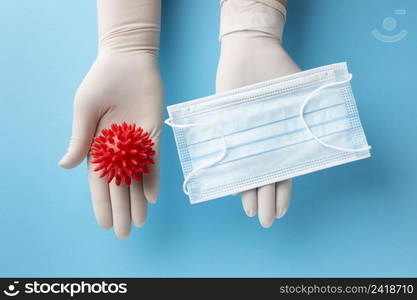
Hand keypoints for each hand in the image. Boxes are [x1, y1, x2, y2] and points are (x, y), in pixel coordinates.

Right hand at [59, 0, 161, 238]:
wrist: (129, 61)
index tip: (103, 223)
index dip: (101, 202)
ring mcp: (137, 144)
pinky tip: (152, 198)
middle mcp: (118, 149)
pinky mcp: (153, 135)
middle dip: (121, 209)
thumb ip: (79, 139)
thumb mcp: (85, 110)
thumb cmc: (102, 82)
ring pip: (138, 179)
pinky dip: (153, 179)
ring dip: (138, 201)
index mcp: (97, 146)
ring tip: (139, 222)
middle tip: (123, 233)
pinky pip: (154, 162)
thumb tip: (65, 166)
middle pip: (119, 186)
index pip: (99, 182)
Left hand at [216, 31, 299, 227]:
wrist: (251, 52)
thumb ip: (308, 119)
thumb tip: (326, 142)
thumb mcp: (300, 95)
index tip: (279, 212)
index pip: (282, 172)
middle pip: (265, 176)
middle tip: (264, 221)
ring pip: (247, 170)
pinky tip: (232, 185)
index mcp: (280, 140)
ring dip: (249, 191)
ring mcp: (243, 138)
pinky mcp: (225, 128)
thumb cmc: (279, 72)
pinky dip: (229, 168)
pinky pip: (227, 153)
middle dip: (265, 200)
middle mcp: (262, 143)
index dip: (281, 193)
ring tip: (250, 210)